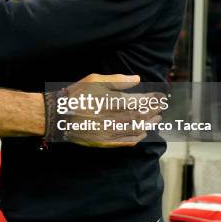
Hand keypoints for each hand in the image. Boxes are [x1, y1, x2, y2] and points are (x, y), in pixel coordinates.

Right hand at [44, 74, 163, 147]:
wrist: (59, 115)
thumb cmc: (77, 95)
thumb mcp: (95, 80)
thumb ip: (117, 80)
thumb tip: (137, 79)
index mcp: (114, 101)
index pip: (141, 101)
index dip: (153, 99)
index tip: (161, 97)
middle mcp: (115, 118)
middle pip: (141, 115)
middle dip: (154, 111)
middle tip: (162, 108)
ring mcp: (110, 132)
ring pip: (136, 129)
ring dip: (149, 124)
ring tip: (157, 119)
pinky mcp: (105, 142)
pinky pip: (127, 141)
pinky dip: (138, 137)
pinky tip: (143, 133)